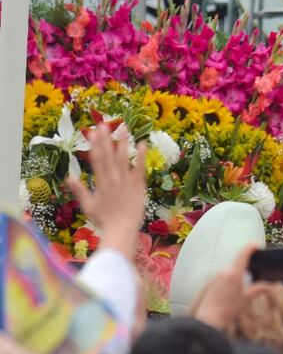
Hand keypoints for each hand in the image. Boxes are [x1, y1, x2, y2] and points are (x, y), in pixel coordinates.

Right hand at [65, 125, 147, 256]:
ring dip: (123, 143)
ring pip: (125, 159)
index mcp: (101, 183)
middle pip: (109, 156)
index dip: (94, 145)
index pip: (97, 160)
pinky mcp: (139, 186)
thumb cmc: (104, 220)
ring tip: (123, 128)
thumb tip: (68, 177)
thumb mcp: (88, 206)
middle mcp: (114, 179)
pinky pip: (141, 169)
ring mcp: (127, 182)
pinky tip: (142, 144)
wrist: (122, 230)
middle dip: (106, 140)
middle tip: (104, 124)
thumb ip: (79, 190)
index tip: (92, 132)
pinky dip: (141, 156)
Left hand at [190, 244, 256, 330]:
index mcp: (234, 274)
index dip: (251, 247)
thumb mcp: (246, 299)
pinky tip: (231, 292)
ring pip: (231, 271)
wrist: (209, 318)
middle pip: (238, 264)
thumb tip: (268, 285)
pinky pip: (224, 277)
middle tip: (254, 272)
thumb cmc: (227, 310)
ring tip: (241, 289)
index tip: (257, 244)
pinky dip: (230, 280)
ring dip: (237, 275)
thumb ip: (258, 289)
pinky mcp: (212, 282)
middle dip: (246, 267)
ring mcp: (217, 276)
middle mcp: (224, 272)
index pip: (243, 254)